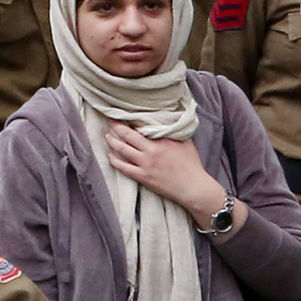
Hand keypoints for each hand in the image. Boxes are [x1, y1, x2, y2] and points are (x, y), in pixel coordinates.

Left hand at [101, 125, 229, 225]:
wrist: (193, 187)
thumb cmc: (191, 164)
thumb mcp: (185, 141)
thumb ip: (173, 130)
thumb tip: (166, 119)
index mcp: (162, 140)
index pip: (142, 126)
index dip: (130, 119)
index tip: (122, 113)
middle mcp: (151, 151)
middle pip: (127, 135)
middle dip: (116, 126)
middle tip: (109, 120)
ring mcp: (146, 164)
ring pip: (122, 150)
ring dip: (112, 142)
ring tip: (107, 136)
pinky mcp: (143, 177)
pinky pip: (123, 167)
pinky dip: (114, 160)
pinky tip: (110, 155)